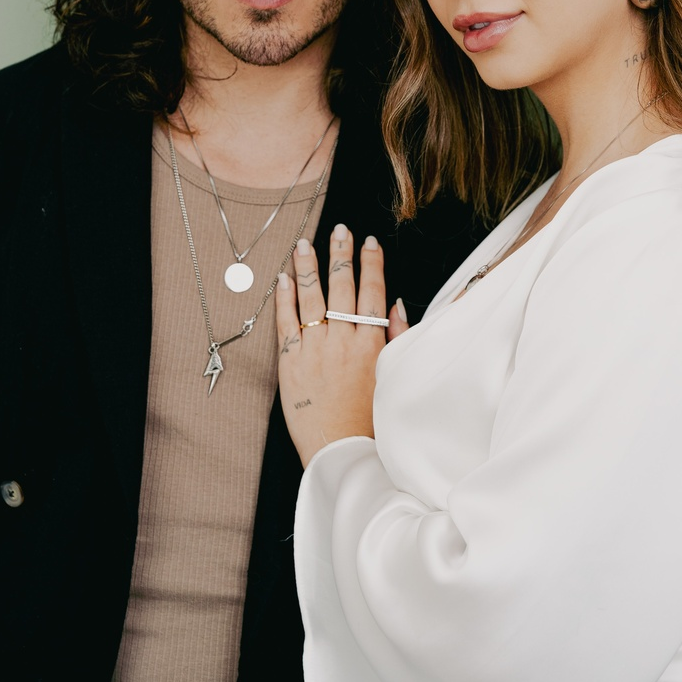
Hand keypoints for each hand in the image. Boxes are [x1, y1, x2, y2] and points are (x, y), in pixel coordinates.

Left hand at [276, 224, 387, 467]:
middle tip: (339, 228)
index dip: (371, 264)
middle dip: (341, 253)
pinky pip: (285, 323)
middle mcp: (343, 339)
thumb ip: (397, 338)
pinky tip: (283, 278)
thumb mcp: (394, 376)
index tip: (369, 242)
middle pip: (342, 285)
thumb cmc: (372, 422)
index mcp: (372, 343)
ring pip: (311, 297)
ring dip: (308, 266)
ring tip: (304, 243)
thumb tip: (397, 304)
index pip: (372, 291)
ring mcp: (314, 349)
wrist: (341, 452)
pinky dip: (284, 299)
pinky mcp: (290, 363)